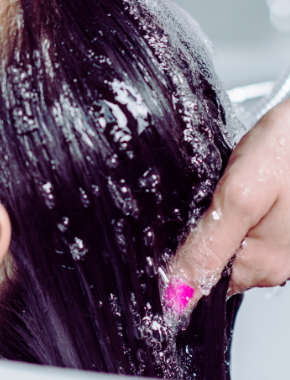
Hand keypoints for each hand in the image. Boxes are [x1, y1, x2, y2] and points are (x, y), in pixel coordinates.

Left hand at [163, 99, 289, 314]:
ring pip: (230, 243)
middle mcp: (275, 263)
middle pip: (215, 263)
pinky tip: (230, 184)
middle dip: (197, 236)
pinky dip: (231, 209)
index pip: (203, 284)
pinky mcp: (285, 222)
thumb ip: (207, 248)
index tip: (170, 234)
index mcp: (260, 264)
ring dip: (213, 220)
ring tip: (217, 185)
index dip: (179, 263)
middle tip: (200, 197)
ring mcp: (283, 244)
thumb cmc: (288, 152)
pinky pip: (246, 226)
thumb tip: (179, 295)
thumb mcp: (238, 198)